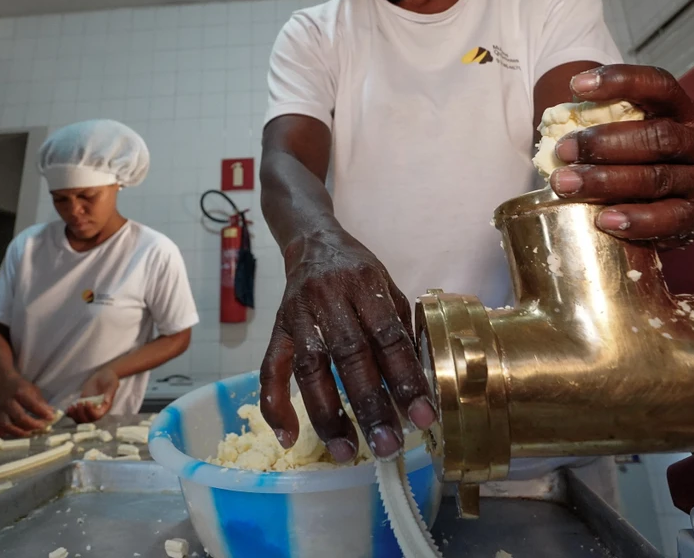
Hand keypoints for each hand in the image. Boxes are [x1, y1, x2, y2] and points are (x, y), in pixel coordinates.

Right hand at [0, 373, 54, 437]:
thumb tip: (51, 413)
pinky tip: (6, 436)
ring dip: (19, 432)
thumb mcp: (33, 389)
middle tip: (42, 427)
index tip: (51, 417)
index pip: (32, 404)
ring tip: (30, 434)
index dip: (42, 412)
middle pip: (19, 417)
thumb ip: (41, 402)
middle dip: (32, 424)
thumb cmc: (20, 387)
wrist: (2, 382)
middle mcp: (8, 402)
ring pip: (7, 425)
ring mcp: (0, 411)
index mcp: (19, 393)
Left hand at [66, 366, 118, 423]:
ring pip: (80, 419)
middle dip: (81, 414)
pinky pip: (75, 414)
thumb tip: (106, 401)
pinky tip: (69, 408)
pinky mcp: (82, 405)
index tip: (88, 402)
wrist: (103, 375)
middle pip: (87, 420)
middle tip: (79, 403)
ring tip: (72, 407)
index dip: (90, 411)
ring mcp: (88, 408)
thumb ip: (110, 392)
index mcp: (105, 407)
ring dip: (75, 415)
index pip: (97, 416)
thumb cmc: (109, 379)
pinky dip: (71, 414)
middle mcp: (97, 410)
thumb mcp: (112, 384)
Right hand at [259, 229, 436, 462]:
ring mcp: (298, 314)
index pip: (388, 337)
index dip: (406, 378)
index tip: (423, 416)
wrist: (312, 241)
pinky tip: (288, 437)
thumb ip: (401, 328)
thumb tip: (423, 384)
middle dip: (369, 405)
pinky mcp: (276, 328)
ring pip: (310, 367)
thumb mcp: (388, 286)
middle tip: (386, 446)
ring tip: (344, 451)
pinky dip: (275, 405)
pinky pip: (270, 369)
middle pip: (349, 356)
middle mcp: (329, 297)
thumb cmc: (358, 272)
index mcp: (365, 284)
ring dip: (326, 414)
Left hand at [548, 65, 693, 248]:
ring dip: (608, 182)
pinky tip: (605, 220)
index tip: (577, 85)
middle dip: (605, 144)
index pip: (658, 86)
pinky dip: (637, 220)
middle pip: (659, 137)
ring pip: (659, 178)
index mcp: (685, 112)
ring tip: (567, 186)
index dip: (620, 81)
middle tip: (563, 150)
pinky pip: (673, 219)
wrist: (674, 212)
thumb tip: (555, 124)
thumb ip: (603, 126)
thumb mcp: (627, 138)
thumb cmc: (640, 165)